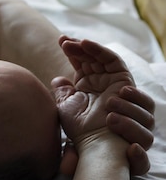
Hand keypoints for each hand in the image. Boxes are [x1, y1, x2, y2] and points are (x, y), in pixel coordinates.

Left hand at [53, 36, 154, 174]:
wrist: (94, 141)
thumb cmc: (79, 128)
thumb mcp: (65, 106)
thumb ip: (63, 91)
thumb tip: (57, 78)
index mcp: (89, 88)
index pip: (82, 64)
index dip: (72, 52)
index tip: (59, 41)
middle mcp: (102, 84)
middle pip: (91, 58)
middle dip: (78, 47)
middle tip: (63, 39)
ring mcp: (113, 82)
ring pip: (101, 57)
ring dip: (86, 48)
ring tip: (69, 43)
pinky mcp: (122, 81)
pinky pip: (112, 60)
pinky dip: (99, 50)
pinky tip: (83, 44)